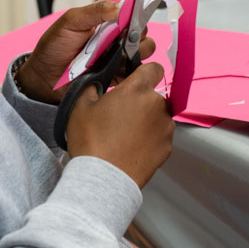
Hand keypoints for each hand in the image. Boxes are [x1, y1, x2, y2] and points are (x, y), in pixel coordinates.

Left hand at [18, 0, 155, 103]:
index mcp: (105, 19)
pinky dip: (133, 70)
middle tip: (124, 38)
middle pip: (142, 30)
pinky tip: (118, 69)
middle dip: (139, 33)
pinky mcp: (119, 74)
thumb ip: (94, 11)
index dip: (137, 10)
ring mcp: (118, 55)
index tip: (137, 14)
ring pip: (144, 50)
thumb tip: (120, 6)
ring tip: (120, 55)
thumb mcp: (70, 22)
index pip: (130, 9)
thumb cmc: (53, 47)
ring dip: (138, 51)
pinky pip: (136, 72)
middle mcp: (115, 36)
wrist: (44, 79)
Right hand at [66, 63, 173, 187]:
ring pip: (158, 116)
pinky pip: (160, 136)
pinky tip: (133, 147)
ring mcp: (165, 127)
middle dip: (140, 101)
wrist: (104, 179)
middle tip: (120, 115)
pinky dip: (150, 139)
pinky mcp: (168, 147)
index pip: (154, 68)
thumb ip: (92, 87)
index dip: (144, 73)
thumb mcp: (80, 107)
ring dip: (147, 120)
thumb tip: (96, 82)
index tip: (135, 82)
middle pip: (153, 95)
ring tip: (125, 135)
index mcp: (138, 90)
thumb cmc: (91, 141)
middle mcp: (157, 105)